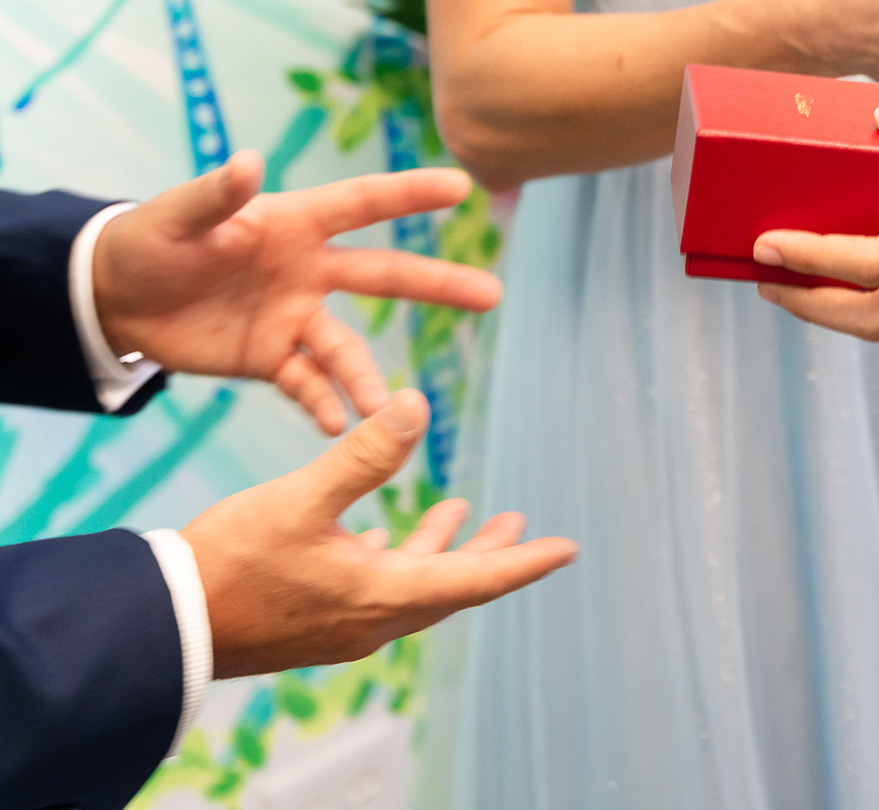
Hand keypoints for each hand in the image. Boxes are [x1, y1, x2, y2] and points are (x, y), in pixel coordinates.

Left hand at [93, 151, 501, 434]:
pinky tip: (340, 429)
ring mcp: (294, 316)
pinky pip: (308, 384)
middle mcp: (307, 269)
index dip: (410, 194)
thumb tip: (249, 161)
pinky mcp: (271, 358)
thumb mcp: (173, 216)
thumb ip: (214, 196)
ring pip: (347, 348)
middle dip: (438, 285)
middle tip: (492, 295)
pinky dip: (324, 406)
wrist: (115, 298)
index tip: (463, 186)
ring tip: (388, 411)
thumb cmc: (146, 241)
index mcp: (292, 223)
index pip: (361, 204)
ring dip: (369, 378)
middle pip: (384, 274)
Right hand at [181, 389, 575, 677]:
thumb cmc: (230, 563)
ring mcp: (340, 624)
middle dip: (489, 554)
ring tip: (461, 512)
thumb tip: (418, 402)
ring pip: (410, 585)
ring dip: (439, 549)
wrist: (160, 625)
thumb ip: (362, 455)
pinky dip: (391, 558)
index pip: (476, 579)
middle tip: (520, 526)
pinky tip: (381, 534)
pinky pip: (370, 589)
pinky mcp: (311, 621)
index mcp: (382, 594)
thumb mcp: (300, 498)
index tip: (568, 548)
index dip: (525, 560)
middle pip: (450, 585)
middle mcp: (371, 618)